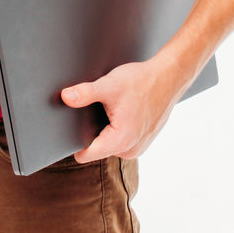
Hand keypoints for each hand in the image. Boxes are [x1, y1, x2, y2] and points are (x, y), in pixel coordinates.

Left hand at [60, 58, 180, 161]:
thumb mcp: (109, 85)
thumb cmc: (142, 82)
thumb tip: (65, 97)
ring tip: (113, 109)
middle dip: (92, 131)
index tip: (70, 129)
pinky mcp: (142, 142)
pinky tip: (122, 111)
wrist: (168, 78)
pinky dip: (118, 128)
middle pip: (97, 148)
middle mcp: (130, 150)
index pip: (86, 154)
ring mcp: (138, 147)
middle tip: (98, 110)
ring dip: (106, 129)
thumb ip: (85, 93)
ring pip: (109, 143)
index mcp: (120, 141)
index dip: (74, 142)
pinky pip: (121, 139)